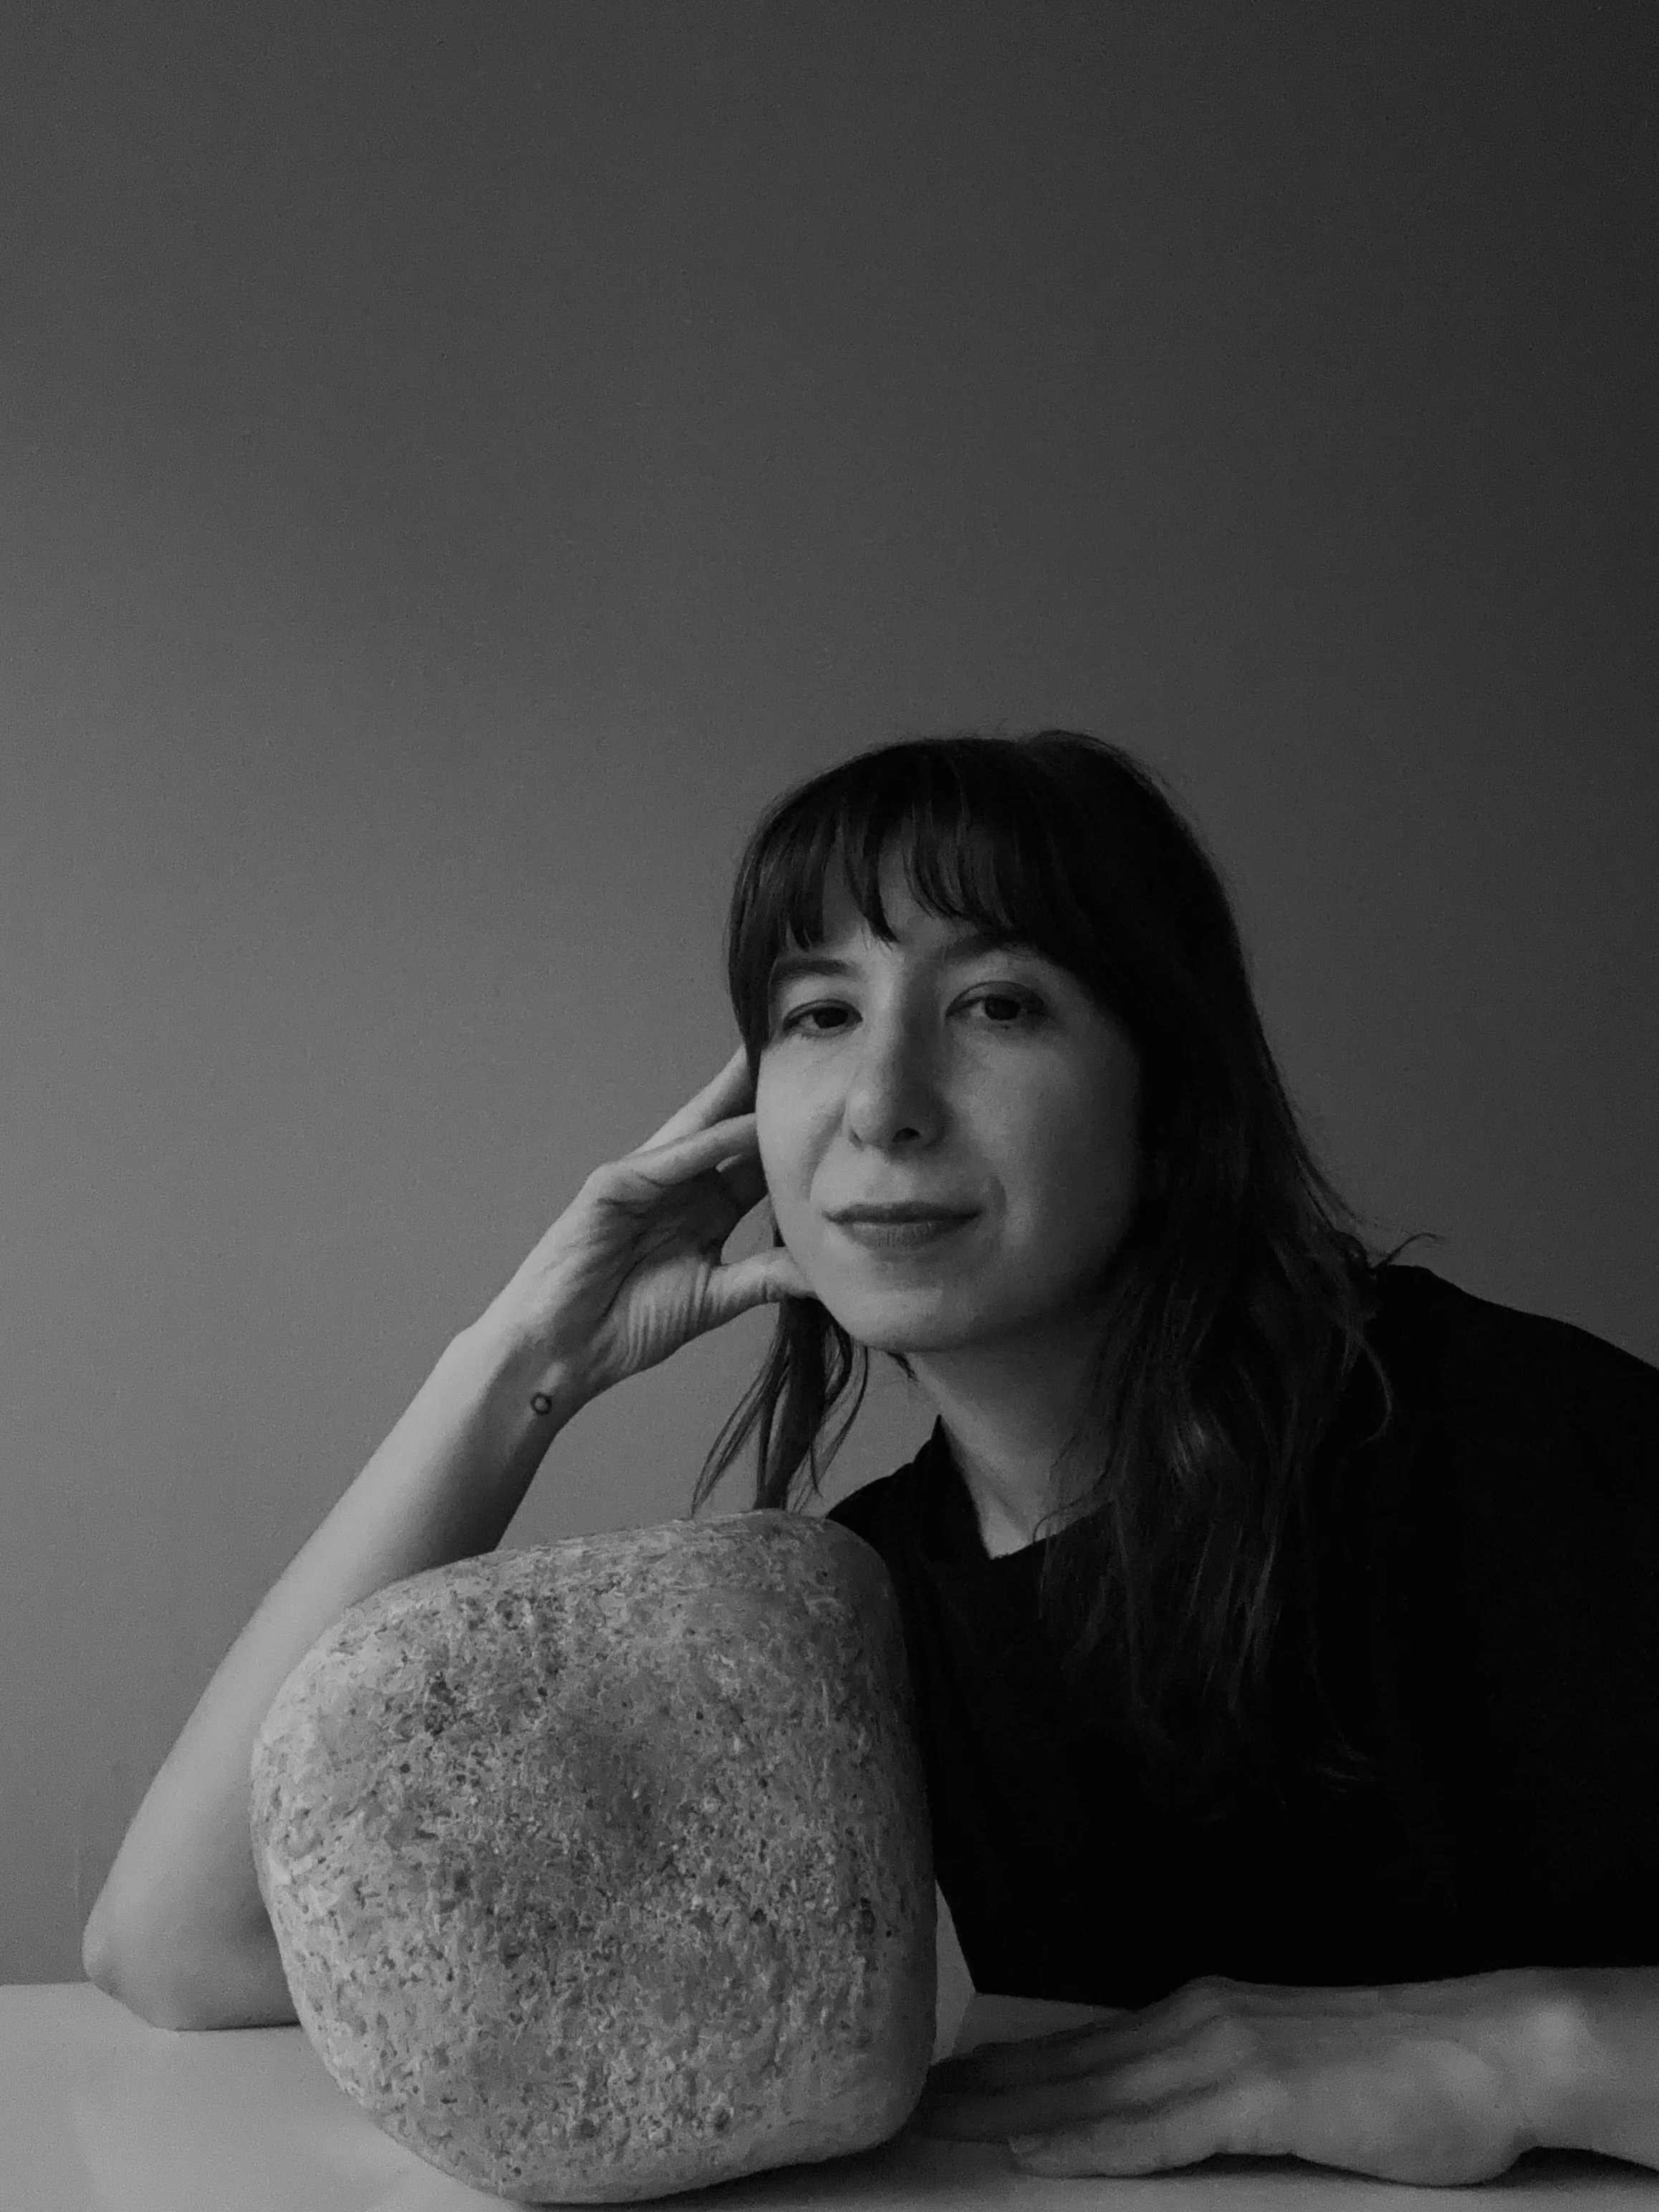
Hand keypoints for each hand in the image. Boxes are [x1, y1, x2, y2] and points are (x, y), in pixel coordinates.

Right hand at [476, 1044, 812, 1407]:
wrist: (563, 1354)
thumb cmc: (625, 1326)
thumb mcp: (714, 1297)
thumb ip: (766, 1277)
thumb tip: (827, 1272)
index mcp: (704, 1209)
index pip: (756, 1160)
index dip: (792, 1134)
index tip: (838, 1105)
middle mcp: (679, 1185)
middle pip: (732, 1129)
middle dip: (766, 1091)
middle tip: (815, 1046)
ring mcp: (645, 1180)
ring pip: (703, 1128)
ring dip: (742, 1095)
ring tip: (783, 1056)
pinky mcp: (613, 1185)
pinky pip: (672, 1159)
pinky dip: (710, 1142)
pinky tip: (747, 1125)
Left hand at [910, 1969, 1576, 2184]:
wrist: (1489, 2048)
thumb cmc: (1402, 2075)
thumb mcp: (1291, 2079)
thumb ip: (1222, 2094)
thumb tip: (1166, 2122)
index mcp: (1202, 2019)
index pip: (1083, 2052)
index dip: (1007, 2073)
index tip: (942, 2089)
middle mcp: (1197, 2023)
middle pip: (1066, 2068)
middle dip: (980, 2092)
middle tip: (905, 2109)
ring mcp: (1226, 2055)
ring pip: (1092, 2096)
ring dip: (1007, 2118)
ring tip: (936, 2133)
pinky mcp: (1261, 2095)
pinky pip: (1156, 2131)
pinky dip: (1088, 2145)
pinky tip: (1035, 2158)